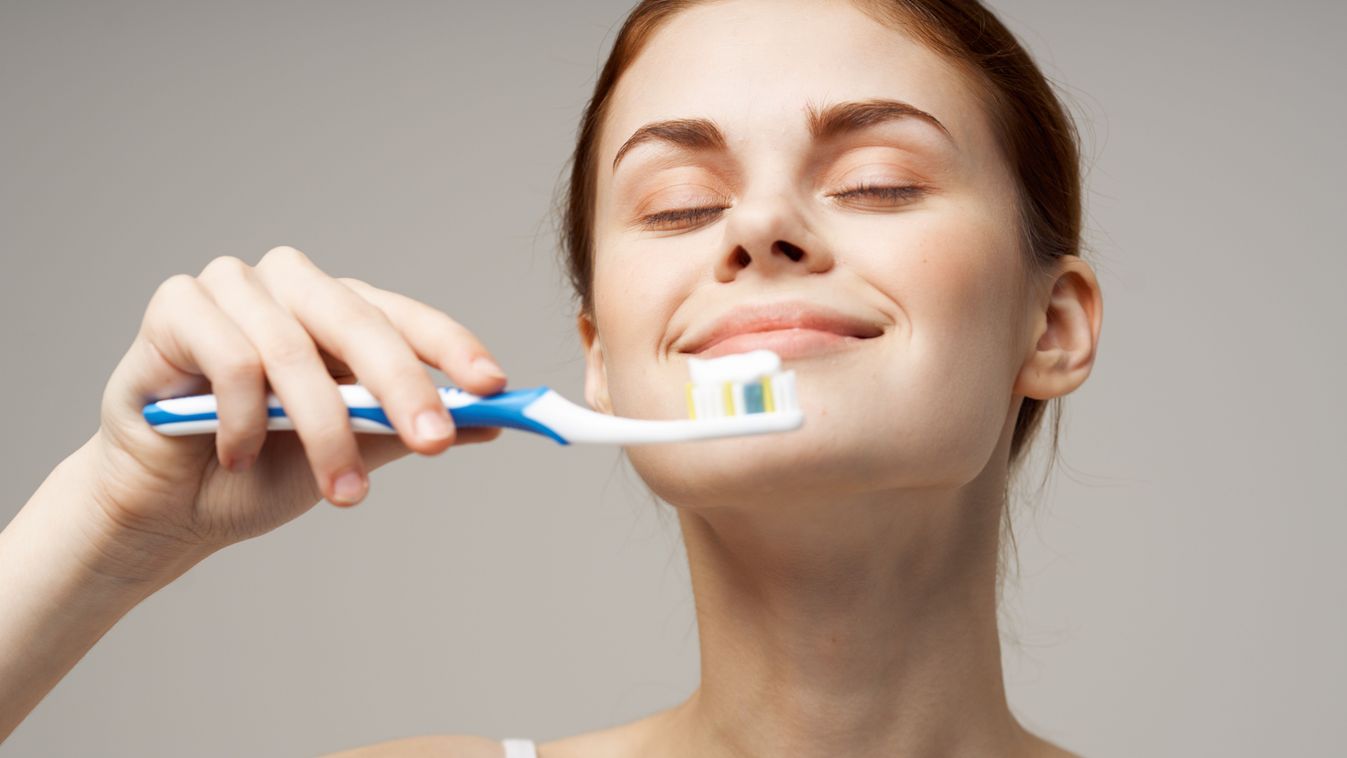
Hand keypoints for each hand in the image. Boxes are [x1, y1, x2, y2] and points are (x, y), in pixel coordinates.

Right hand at [82, 246, 507, 580]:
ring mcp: (232, 286)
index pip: (406, 316)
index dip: (452, 348)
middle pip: (359, 323)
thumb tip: (492, 422)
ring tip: (339, 492)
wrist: (168, 507)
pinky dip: (245, 420)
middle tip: (434, 441)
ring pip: (295, 351)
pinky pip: (231, 359)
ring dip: (323, 431)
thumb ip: (406, 429)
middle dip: (403, 388)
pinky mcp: (177, 305)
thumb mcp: (349, 453)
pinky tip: (237, 455)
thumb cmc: (259, 472)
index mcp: (339, 310)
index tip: (494, 386)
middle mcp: (291, 286)